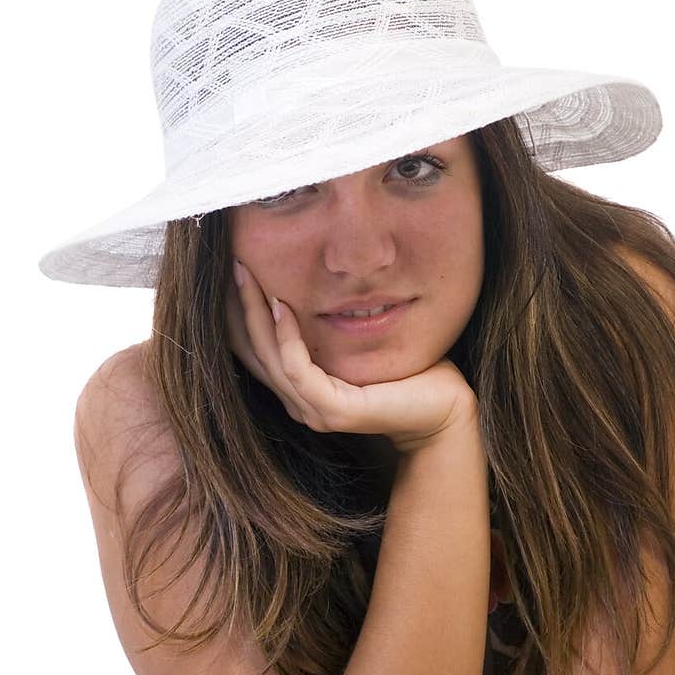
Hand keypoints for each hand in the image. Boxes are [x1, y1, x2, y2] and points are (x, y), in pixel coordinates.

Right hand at [225, 258, 476, 451]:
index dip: (239, 313)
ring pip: (267, 357)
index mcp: (303, 390)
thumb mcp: (361, 343)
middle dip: (237, 307)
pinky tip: (283, 304)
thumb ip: (333, 326)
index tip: (233, 271)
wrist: (444, 411)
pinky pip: (296, 368)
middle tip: (230, 263)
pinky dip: (285, 335)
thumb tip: (317, 282)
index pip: (256, 350)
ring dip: (253, 313)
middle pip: (252, 351)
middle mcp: (300, 404)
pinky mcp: (333, 410)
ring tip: (245, 274)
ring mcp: (313, 411)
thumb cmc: (411, 373)